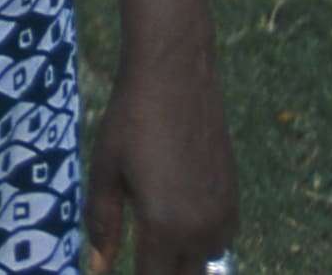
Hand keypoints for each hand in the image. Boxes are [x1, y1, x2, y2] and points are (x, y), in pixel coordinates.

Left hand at [85, 40, 237, 274]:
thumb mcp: (106, 169)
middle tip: (141, 251)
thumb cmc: (131, 118)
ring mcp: (222, 217)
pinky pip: (220, 241)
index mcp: (164, 227)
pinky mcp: (234, 199)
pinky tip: (180, 213)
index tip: (127, 265)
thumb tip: (97, 267)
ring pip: (204, 263)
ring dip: (183, 260)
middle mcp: (200, 231)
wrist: (176, 76)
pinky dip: (202, 241)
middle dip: (160, 271)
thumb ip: (102, 222)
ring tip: (157, 234)